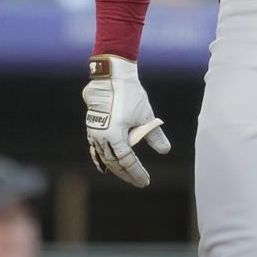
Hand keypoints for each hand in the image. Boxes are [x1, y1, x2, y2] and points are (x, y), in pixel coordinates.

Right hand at [82, 55, 170, 186]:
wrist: (111, 75)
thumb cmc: (130, 94)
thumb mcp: (146, 115)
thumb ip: (155, 135)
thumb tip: (165, 150)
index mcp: (116, 136)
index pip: (128, 162)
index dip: (137, 173)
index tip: (145, 182)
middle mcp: (102, 137)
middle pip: (114, 163)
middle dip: (126, 173)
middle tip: (137, 181)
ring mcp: (94, 132)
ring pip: (103, 156)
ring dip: (114, 166)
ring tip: (124, 174)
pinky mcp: (92, 125)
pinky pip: (95, 147)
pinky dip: (101, 157)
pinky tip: (104, 164)